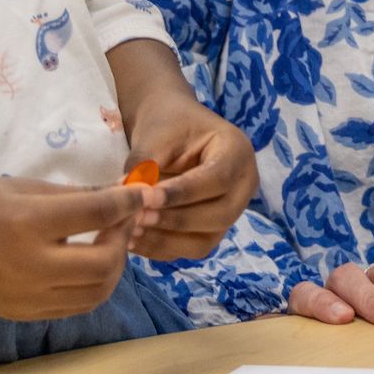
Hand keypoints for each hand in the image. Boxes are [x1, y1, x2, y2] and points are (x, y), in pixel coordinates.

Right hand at [0, 176, 161, 320]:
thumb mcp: (21, 186)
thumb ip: (72, 195)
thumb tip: (118, 195)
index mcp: (27, 224)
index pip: (96, 215)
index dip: (126, 201)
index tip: (142, 192)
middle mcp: (31, 266)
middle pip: (104, 263)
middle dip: (124, 238)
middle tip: (123, 219)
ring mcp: (28, 297)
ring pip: (96, 292)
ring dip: (114, 267)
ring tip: (109, 242)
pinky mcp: (24, 315)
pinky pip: (75, 306)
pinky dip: (92, 286)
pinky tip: (88, 264)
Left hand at [127, 103, 257, 261]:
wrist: (168, 125)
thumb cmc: (165, 124)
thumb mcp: (154, 136)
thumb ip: (145, 167)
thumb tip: (129, 200)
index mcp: (237, 150)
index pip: (217, 179)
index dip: (182, 193)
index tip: (147, 198)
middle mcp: (243, 184)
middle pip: (220, 215)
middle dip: (176, 220)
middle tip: (137, 218)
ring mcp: (231, 211)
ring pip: (206, 240)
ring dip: (167, 240)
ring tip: (131, 231)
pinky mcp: (212, 230)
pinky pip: (191, 249)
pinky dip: (162, 248)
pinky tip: (134, 240)